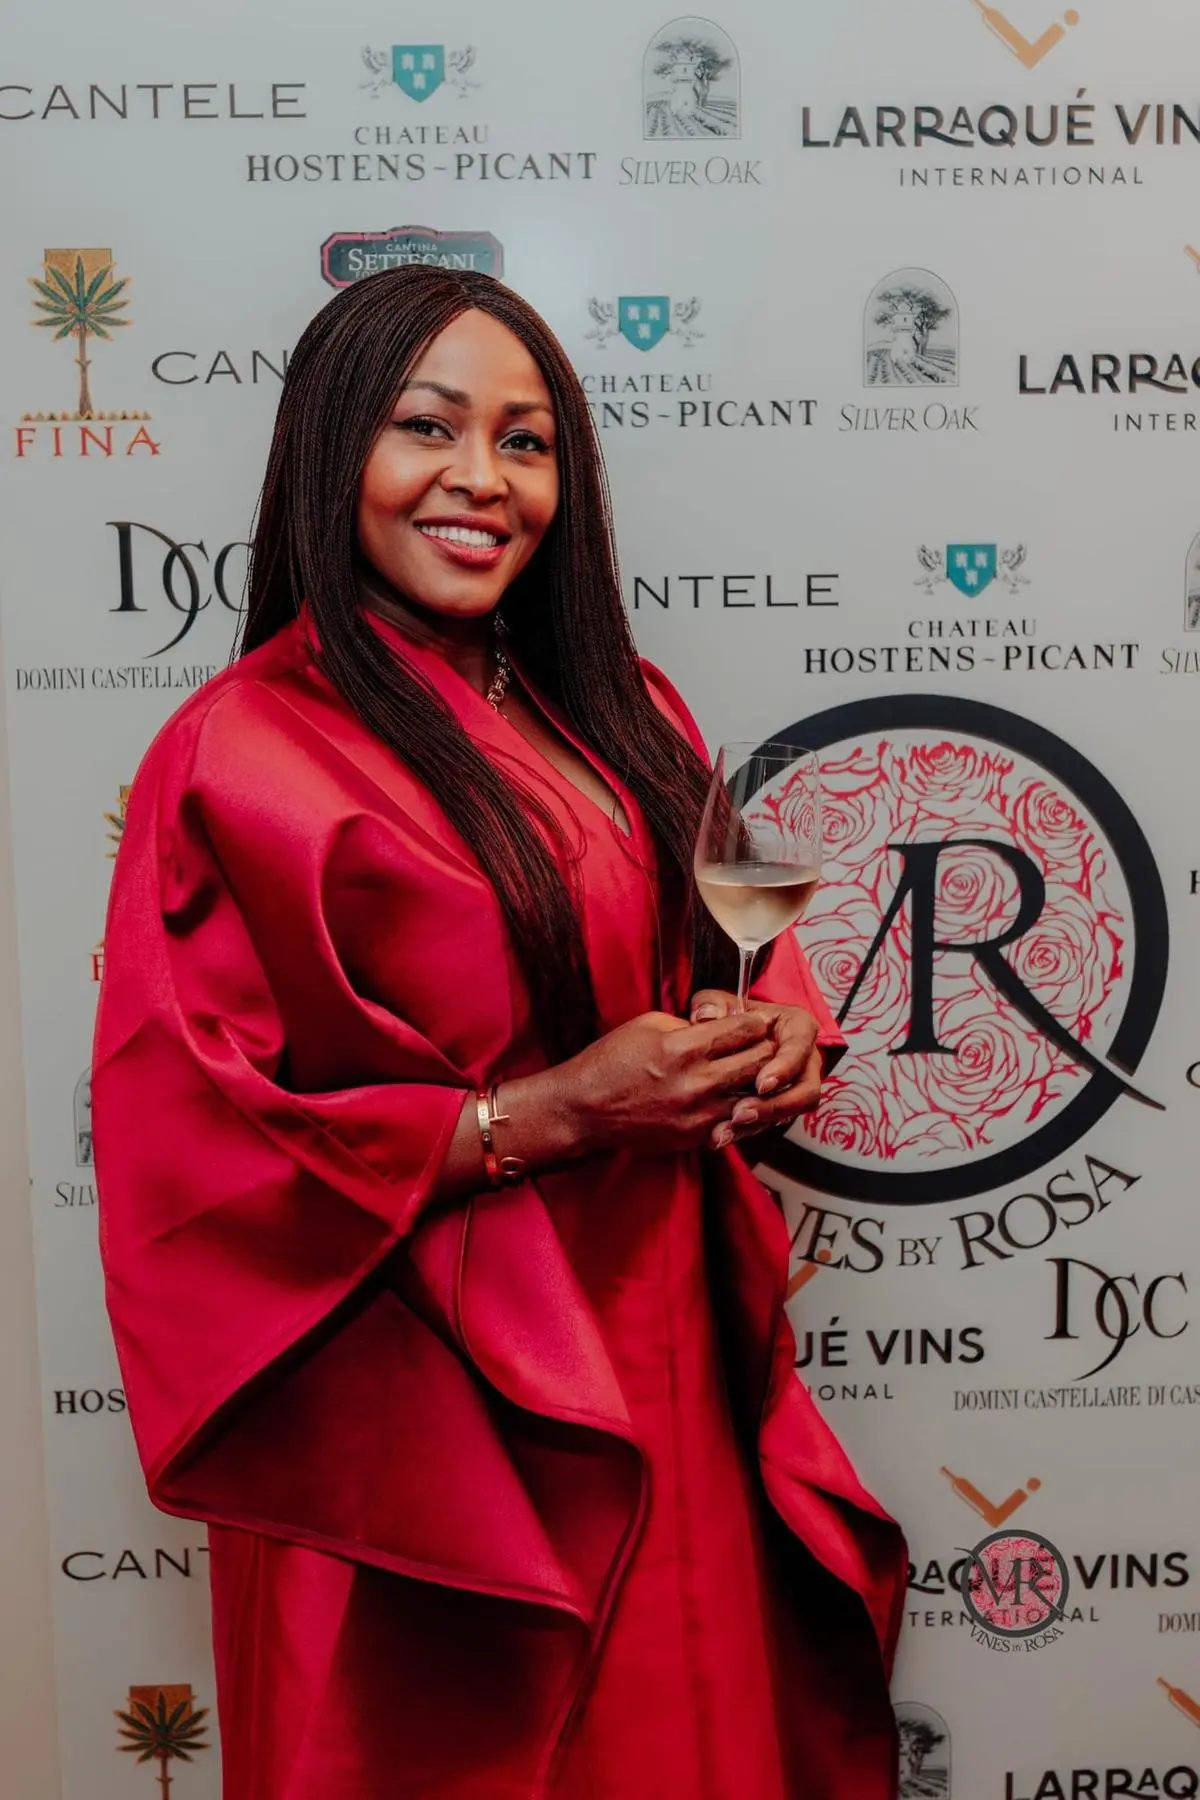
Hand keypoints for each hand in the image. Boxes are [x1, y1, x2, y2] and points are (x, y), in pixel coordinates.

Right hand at [555, 1009, 777, 1156]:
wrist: (584, 1109)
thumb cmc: (611, 1061)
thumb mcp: (648, 1024)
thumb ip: (689, 1024)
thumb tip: (719, 1023)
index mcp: (684, 1047)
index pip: (744, 1030)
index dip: (755, 1022)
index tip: (757, 1021)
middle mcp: (696, 1082)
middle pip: (758, 1062)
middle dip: (766, 1049)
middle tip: (767, 1044)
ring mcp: (698, 1114)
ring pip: (754, 1096)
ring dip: (759, 1083)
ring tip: (759, 1073)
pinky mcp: (695, 1137)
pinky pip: (734, 1122)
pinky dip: (742, 1109)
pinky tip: (739, 1098)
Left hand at [688, 990, 822, 1148]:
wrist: (729, 1039)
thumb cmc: (730, 1017)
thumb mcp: (718, 1002)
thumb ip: (710, 1005)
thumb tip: (705, 1016)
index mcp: (797, 1027)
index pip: (801, 1045)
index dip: (785, 1067)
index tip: (762, 1082)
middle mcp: (804, 1058)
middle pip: (805, 1089)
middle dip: (774, 1105)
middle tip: (741, 1113)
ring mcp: (795, 1084)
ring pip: (792, 1112)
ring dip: (762, 1122)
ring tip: (728, 1128)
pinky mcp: (780, 1105)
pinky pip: (772, 1122)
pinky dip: (747, 1132)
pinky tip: (720, 1135)